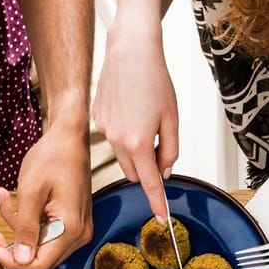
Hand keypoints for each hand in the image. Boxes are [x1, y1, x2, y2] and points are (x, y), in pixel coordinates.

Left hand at [0, 121, 91, 268]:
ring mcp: (76, 229)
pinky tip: (15, 199)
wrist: (69, 140)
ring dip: (18, 227)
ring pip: (40, 244)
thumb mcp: (31, 192)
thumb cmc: (54, 158)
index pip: (40, 263)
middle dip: (14, 244)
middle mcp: (78, 234)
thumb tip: (22, 259)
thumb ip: (26, 228)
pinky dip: (28, 220)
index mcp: (70, 229)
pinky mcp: (71, 222)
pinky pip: (45, 232)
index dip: (13, 261)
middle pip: (41, 257)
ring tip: (3, 198)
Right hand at [95, 18, 178, 222]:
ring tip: (145, 120)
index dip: (157, 202)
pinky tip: (131, 110)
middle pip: (134, 173)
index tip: (161, 218)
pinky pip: (112, 137)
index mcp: (139, 143)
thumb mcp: (172, 120)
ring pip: (122, 156)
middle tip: (159, 143)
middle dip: (147, 169)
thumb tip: (164, 172)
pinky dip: (123, 134)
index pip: (149, 183)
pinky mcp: (97, 118)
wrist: (130, 51)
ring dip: (135, 151)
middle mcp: (117, 140)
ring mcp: (104, 129)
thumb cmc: (153, 79)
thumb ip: (170, 151)